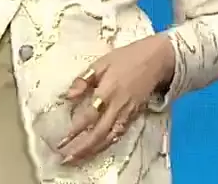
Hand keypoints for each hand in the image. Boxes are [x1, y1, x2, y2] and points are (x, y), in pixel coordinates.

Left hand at [57, 34, 174, 163]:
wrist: (156, 60)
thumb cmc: (126, 58)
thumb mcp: (102, 62)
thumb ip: (84, 79)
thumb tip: (68, 95)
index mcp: (108, 91)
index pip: (89, 116)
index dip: (75, 130)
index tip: (62, 140)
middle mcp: (118, 106)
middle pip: (99, 133)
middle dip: (82, 148)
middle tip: (66, 158)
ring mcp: (128, 113)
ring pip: (109, 138)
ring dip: (93, 151)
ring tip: (77, 159)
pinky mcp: (134, 116)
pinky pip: (119, 135)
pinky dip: (106, 145)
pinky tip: (96, 150)